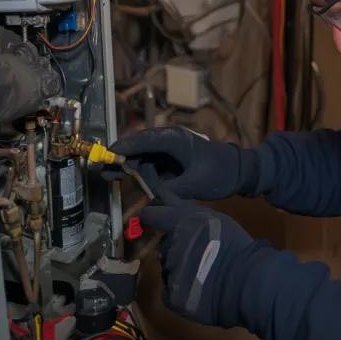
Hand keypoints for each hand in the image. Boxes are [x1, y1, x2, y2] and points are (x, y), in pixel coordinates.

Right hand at [111, 127, 259, 199]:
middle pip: (138, 146)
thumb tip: (150, 200)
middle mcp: (169, 139)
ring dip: (127, 165)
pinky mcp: (172, 158)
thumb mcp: (195, 184)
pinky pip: (151, 162)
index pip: (142, 141)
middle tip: (100, 169)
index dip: (122, 149)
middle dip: (119, 158)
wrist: (240, 170)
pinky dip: (139, 170)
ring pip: (143, 154)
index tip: (105, 157)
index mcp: (174, 139)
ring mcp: (170, 148)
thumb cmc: (220, 173)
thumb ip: (171, 191)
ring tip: (108, 176)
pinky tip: (126, 179)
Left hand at [139, 194, 265, 326]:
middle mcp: (170, 246)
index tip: (149, 217)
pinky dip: (181, 289)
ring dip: (179, 268)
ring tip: (202, 273)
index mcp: (181, 223)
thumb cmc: (236, 247)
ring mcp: (169, 271)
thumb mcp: (215, 220)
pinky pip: (170, 289)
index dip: (151, 216)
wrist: (245, 282)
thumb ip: (190, 212)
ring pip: (169, 267)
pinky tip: (198, 288)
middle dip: (176, 247)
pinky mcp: (171, 295)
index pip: (154, 215)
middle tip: (197, 253)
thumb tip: (168, 200)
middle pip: (166, 245)